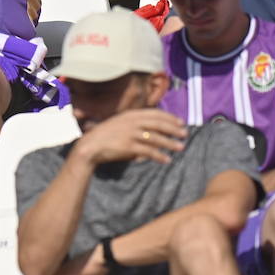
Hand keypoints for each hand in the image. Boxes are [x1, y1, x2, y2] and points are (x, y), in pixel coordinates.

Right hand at [73, 108, 187, 165]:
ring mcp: (130, 134)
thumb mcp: (120, 124)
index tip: (181, 122)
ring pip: (156, 138)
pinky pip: (148, 151)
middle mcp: (132, 122)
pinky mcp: (128, 147)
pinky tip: (167, 160)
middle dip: (174, 129)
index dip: (170, 117)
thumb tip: (153, 129)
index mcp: (131, 114)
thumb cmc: (106, 136)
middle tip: (185, 134)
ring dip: (170, 143)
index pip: (155, 113)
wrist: (90, 146)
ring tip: (181, 147)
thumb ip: (135, 124)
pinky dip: (159, 156)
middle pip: (159, 124)